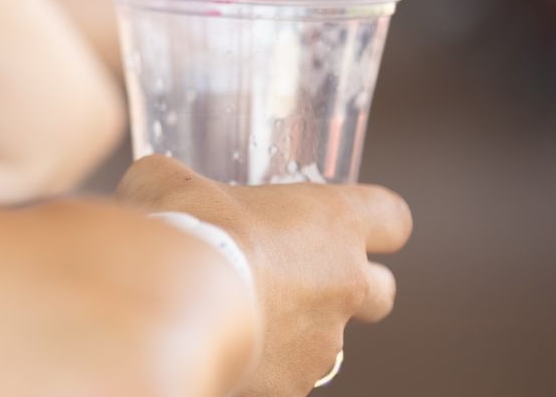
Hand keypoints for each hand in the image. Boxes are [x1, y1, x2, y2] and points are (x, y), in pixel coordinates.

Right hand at [116, 155, 412, 396]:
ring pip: (324, 340)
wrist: (169, 305)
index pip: (392, 218)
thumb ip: (183, 183)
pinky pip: (283, 374)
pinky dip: (258, 363)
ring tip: (232, 314)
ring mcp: (322, 345)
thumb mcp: (169, 178)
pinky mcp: (291, 387)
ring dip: (292, 328)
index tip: (345, 222)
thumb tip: (163, 188)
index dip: (375, 221)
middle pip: (383, 292)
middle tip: (296, 276)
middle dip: (350, 287)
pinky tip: (215, 344)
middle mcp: (343, 285)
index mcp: (331, 222)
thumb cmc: (183, 226)